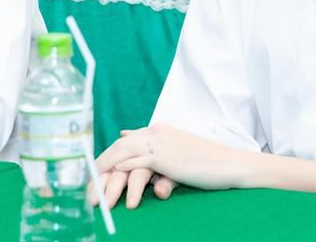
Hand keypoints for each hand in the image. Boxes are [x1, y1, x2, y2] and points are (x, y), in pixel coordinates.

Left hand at [94, 124, 246, 207]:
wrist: (229, 163)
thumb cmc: (205, 161)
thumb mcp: (176, 149)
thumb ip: (152, 146)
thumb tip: (125, 136)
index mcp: (157, 130)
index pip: (124, 142)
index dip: (107, 156)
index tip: (92, 170)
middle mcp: (155, 132)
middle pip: (119, 147)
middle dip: (101, 165)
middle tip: (87, 183)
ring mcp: (160, 143)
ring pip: (124, 154)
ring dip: (106, 171)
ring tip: (93, 185)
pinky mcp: (166, 157)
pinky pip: (139, 162)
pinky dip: (124, 169)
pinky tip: (113, 178)